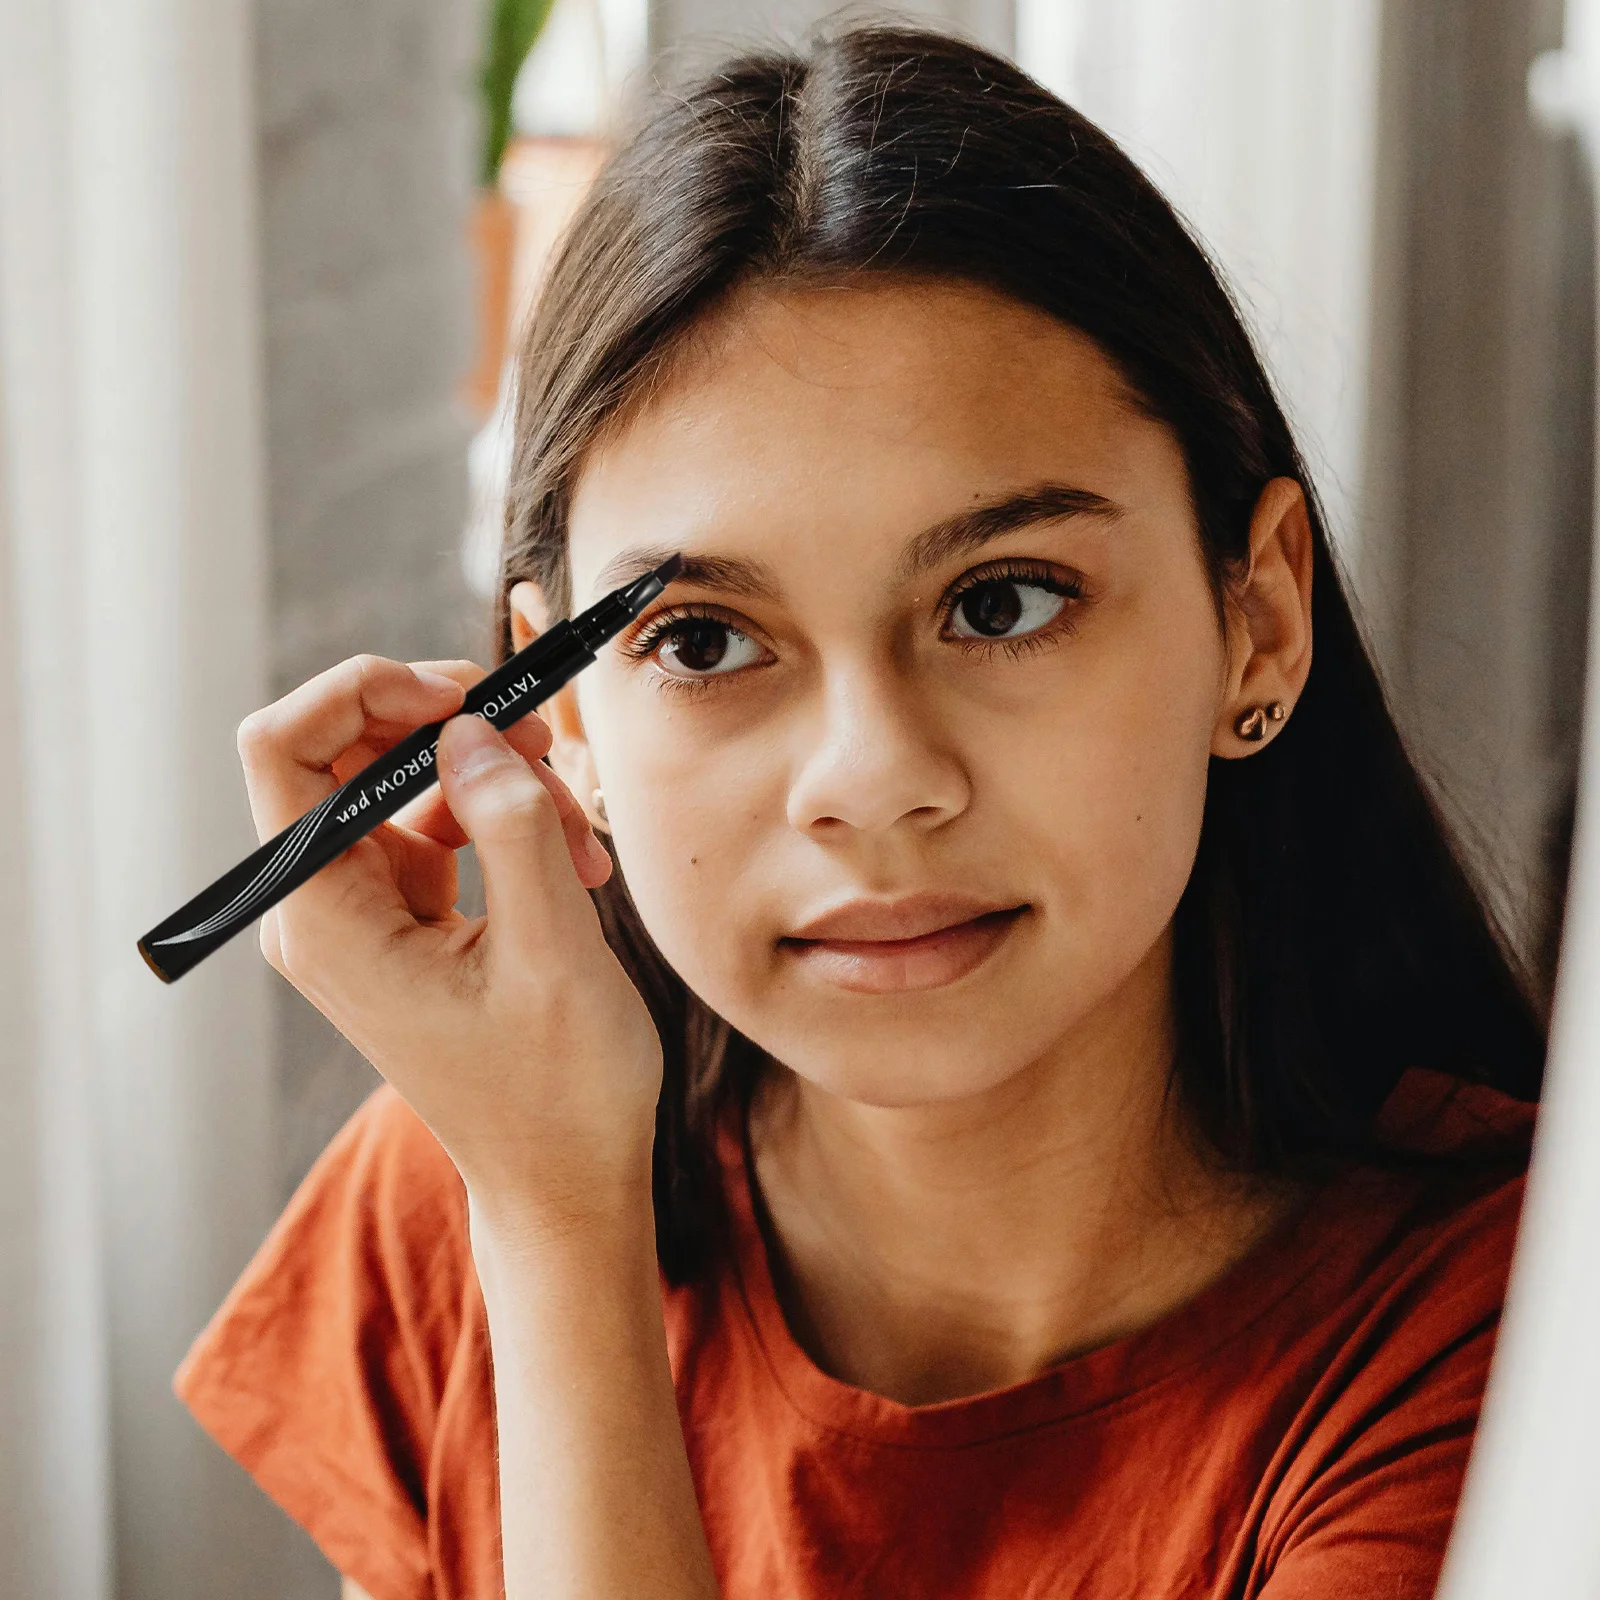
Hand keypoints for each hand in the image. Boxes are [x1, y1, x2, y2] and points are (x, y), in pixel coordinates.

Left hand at [236, 653, 663, 1222]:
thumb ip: (512, 827)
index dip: (362, 691)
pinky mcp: (405, 922)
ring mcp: (363, 915)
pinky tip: (576, 856)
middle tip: (539, 738)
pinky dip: (505, 821)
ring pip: (404, 784)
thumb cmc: (558, 1092)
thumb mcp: (554, 954)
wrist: (564, 1180)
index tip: (462, 697)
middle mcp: (323, 910)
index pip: (284, 747)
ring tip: (579, 823)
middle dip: (445, 727)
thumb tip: (472, 730)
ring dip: (494, 778)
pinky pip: (439, 829)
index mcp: (326, 920)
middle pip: (345, 752)